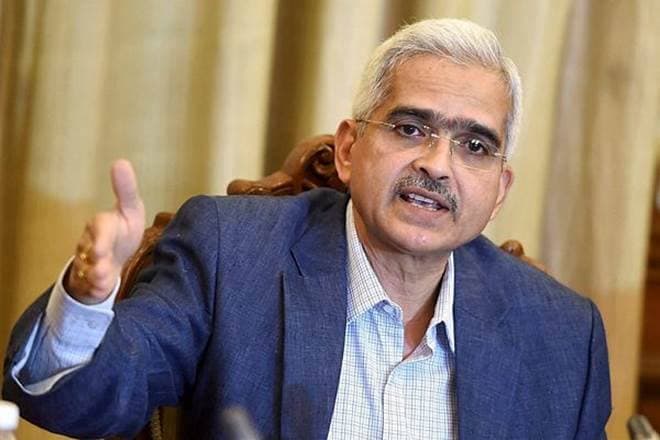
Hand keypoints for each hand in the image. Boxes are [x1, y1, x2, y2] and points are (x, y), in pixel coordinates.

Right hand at [65, 160, 145, 303]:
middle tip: (102, 261)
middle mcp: (90, 242)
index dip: (101, 235)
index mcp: (102, 224)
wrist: (112, 257)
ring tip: (104, 278)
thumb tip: (121, 161)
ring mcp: (87, 262)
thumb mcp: (130, 208)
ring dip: (96, 274)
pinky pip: (88, 286)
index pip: (100, 226)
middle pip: (90, 249)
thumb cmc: (123, 229)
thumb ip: (126, 189)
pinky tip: (101, 289)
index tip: (101, 246)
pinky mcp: (88, 281)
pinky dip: (94, 288)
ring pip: (88, 269)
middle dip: (96, 254)